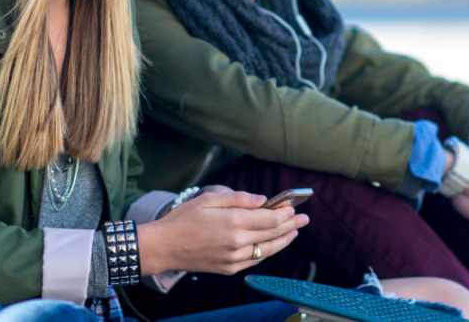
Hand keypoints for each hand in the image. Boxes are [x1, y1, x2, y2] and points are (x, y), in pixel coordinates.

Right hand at [137, 189, 308, 275]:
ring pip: (267, 250)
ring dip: (283, 240)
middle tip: (305, 218)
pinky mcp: (228, 269)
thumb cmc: (183, 219)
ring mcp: (233, 258)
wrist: (163, 247)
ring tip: (295, 232)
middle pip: (272, 234)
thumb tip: (262, 200)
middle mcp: (237, 243)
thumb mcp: (209, 199)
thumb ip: (238, 198)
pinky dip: (267, 252)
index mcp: (233, 222)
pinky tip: (273, 244)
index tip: (292, 205)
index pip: (270, 219)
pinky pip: (254, 260)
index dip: (285, 212)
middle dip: (291, 225)